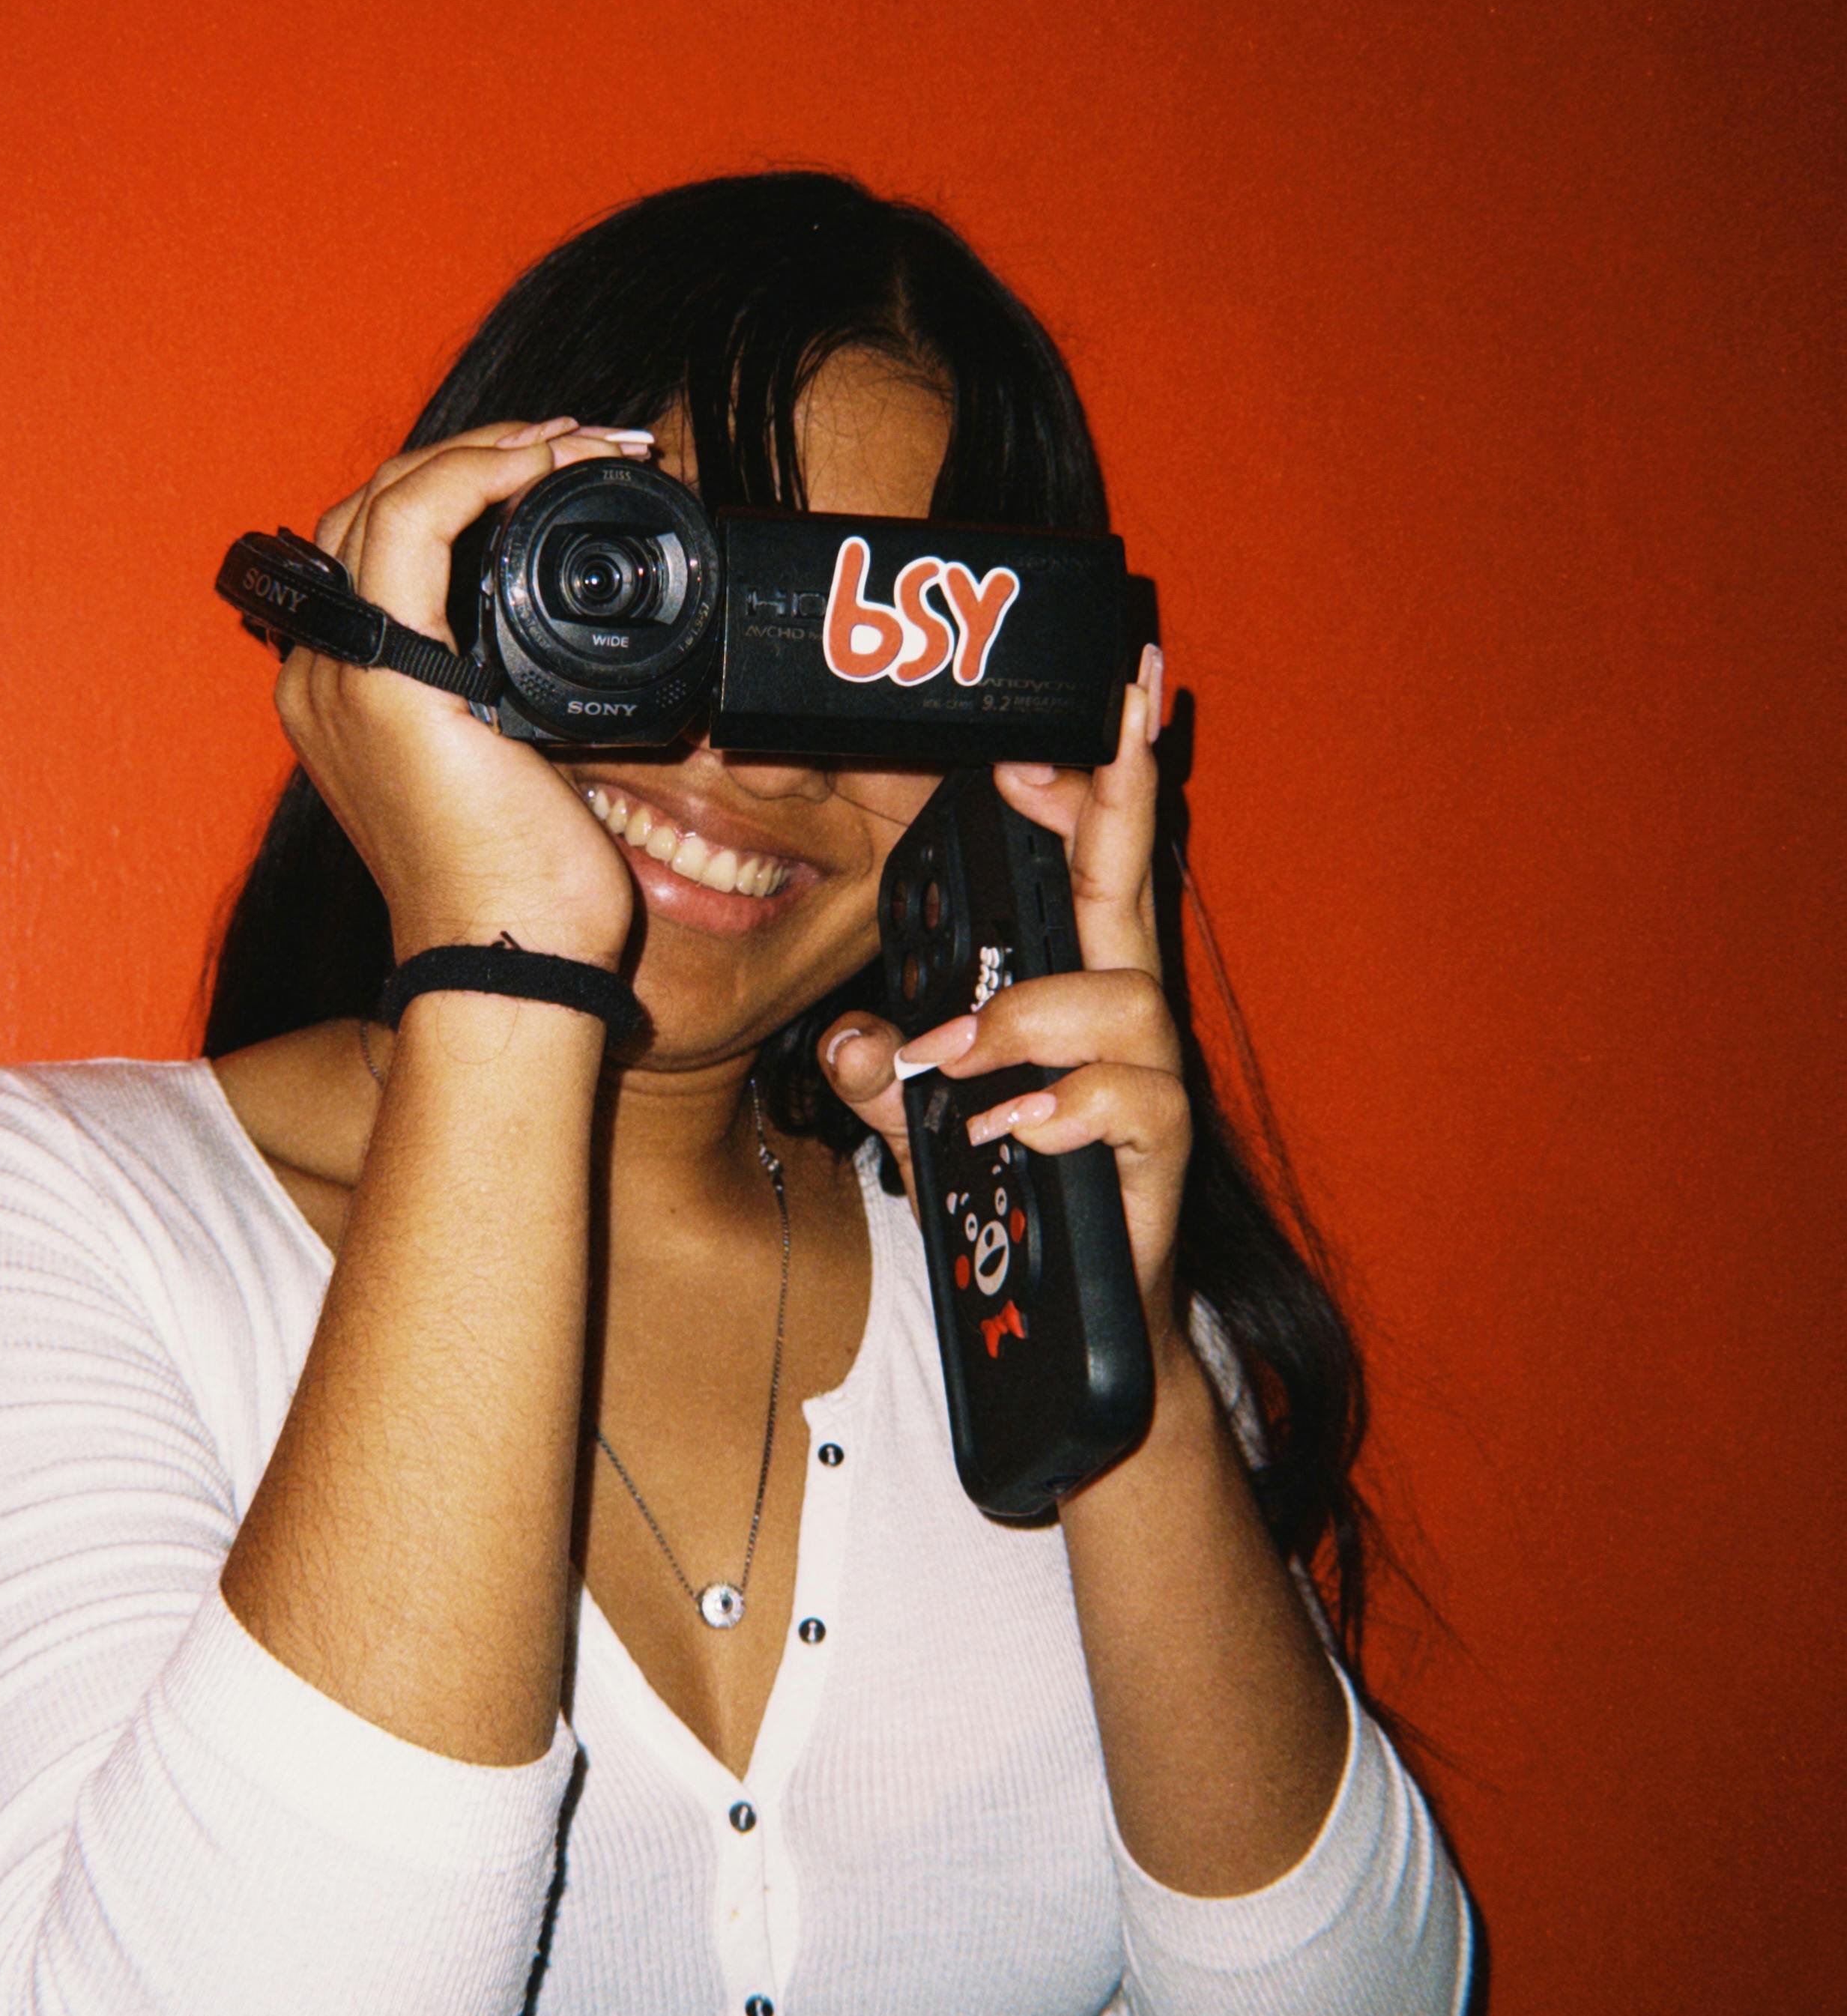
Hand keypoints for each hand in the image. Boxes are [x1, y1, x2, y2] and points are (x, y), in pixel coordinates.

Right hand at [273, 421, 652, 968]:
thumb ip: (517, 700)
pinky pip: (413, 526)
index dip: (462, 484)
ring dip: (485, 450)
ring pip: (386, 498)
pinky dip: (477, 475)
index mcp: (350, 690)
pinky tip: (542, 464)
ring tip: (572, 441)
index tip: (559, 468)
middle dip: (477, 453)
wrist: (505, 966)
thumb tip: (585, 661)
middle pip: (373, 508)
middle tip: (575, 442)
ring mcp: (345, 672)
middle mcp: (325, 674)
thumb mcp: (518, 766)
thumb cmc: (520, 892)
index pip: (380, 545)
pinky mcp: (388, 676)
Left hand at [820, 651, 1193, 1364]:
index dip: (1096, 774)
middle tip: (1117, 717)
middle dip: (1125, 793)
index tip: (1101, 693)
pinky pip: (1129, 1103)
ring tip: (951, 1060)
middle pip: (1132, 880)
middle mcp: (1122, 1012)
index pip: (1083, 855)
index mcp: (1069, 978)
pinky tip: (1006, 1130)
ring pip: (1122, 999)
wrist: (1082, 1322)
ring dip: (1026, 1017)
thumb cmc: (1015, 1192)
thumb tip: (857, 1041)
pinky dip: (1056, 1108)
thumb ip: (883, 1075)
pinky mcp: (1159, 1150)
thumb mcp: (922, 1124)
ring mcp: (1150, 1079)